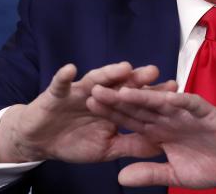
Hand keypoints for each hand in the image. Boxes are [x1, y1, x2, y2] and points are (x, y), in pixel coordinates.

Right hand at [0, 62, 176, 163]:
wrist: (40, 141)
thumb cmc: (74, 141)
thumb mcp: (107, 148)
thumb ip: (132, 145)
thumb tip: (161, 147)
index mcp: (113, 106)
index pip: (136, 97)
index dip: (153, 94)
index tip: (175, 89)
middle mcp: (99, 94)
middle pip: (120, 83)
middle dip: (136, 78)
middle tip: (154, 71)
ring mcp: (78, 91)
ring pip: (95, 79)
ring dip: (108, 73)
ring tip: (123, 68)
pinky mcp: (56, 94)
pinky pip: (60, 84)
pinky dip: (64, 77)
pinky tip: (71, 69)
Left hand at [87, 86, 215, 187]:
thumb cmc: (213, 165)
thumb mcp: (174, 175)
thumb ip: (149, 173)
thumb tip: (119, 177)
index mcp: (161, 131)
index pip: (132, 120)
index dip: (112, 115)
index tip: (89, 108)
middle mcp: (170, 118)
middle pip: (139, 107)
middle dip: (117, 99)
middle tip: (92, 90)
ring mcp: (186, 113)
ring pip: (159, 101)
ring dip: (140, 95)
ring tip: (118, 90)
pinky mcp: (205, 112)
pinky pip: (188, 103)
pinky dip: (176, 99)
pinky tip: (161, 94)